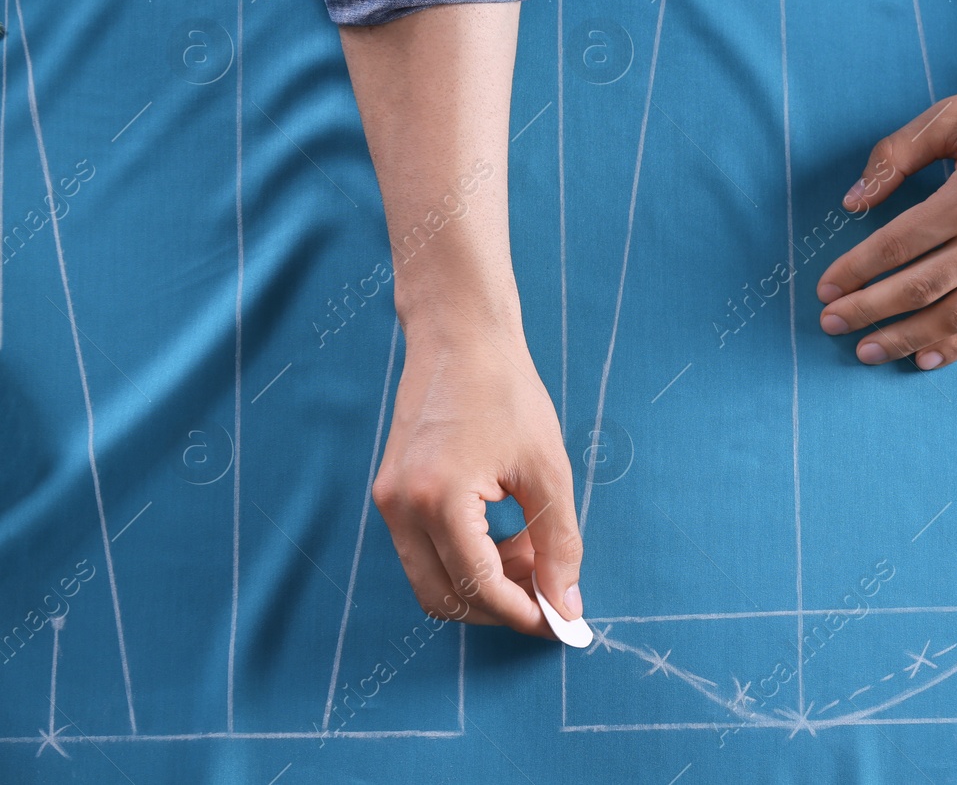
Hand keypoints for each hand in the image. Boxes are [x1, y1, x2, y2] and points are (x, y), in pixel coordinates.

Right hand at [372, 316, 583, 638]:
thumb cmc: (508, 392)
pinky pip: (424, 552)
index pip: (479, 587)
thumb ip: (559, 542)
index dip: (523, 612)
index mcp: (440, 498)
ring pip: (431, 581)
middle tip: (549, 591)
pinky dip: (465, 559)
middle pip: (446, 598)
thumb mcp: (548, 468)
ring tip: (533, 553)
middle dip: (500, 607)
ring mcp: (389, 501)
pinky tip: (507, 536)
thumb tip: (567, 604)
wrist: (460, 336)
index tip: (560, 620)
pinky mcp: (390, 493)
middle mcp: (401, 506)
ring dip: (483, 585)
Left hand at [816, 64, 956, 368]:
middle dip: (870, 311)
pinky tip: (928, 356)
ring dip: (908, 337)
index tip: (825, 289)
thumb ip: (897, 156)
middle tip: (832, 324)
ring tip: (869, 351)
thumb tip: (854, 201)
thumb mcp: (955, 114)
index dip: (857, 270)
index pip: (899, 244)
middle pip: (922, 288)